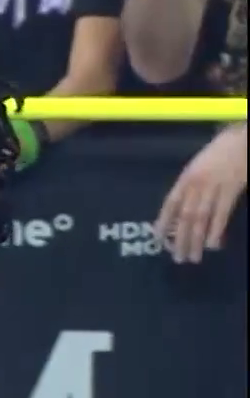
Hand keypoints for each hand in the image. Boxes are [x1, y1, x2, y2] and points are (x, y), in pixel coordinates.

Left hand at [156, 123, 246, 263]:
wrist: (240, 139)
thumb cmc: (219, 152)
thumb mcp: (198, 167)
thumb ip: (189, 186)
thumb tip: (181, 210)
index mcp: (185, 178)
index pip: (170, 203)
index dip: (162, 221)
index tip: (157, 239)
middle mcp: (196, 184)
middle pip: (184, 215)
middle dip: (179, 238)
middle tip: (176, 257)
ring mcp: (214, 187)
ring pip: (200, 218)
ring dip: (195, 239)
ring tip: (192, 257)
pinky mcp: (232, 190)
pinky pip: (221, 213)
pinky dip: (216, 230)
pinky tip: (212, 244)